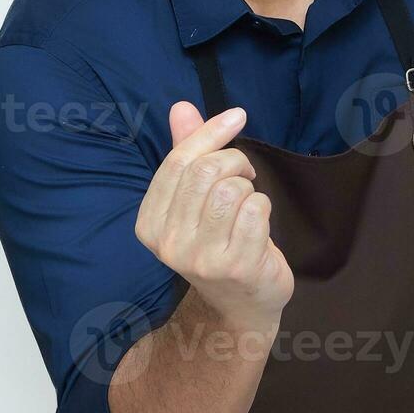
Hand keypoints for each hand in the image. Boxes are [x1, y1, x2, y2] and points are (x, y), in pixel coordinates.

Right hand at [135, 102, 293, 329]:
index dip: (210, 133)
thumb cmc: (220, 244)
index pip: (178, 163)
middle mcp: (170, 243)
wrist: (243, 305)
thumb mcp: (196, 201)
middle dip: (234, 161)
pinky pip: (256, 210)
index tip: (236, 115)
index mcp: (150, 224)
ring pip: (231, 189)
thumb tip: (182, 107)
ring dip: (249, 187)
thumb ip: (187, 154)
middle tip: (245, 174)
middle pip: (205, 172)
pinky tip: (259, 224)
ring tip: (249, 202)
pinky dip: (264, 207)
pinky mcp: (237, 265)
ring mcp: (202, 258)